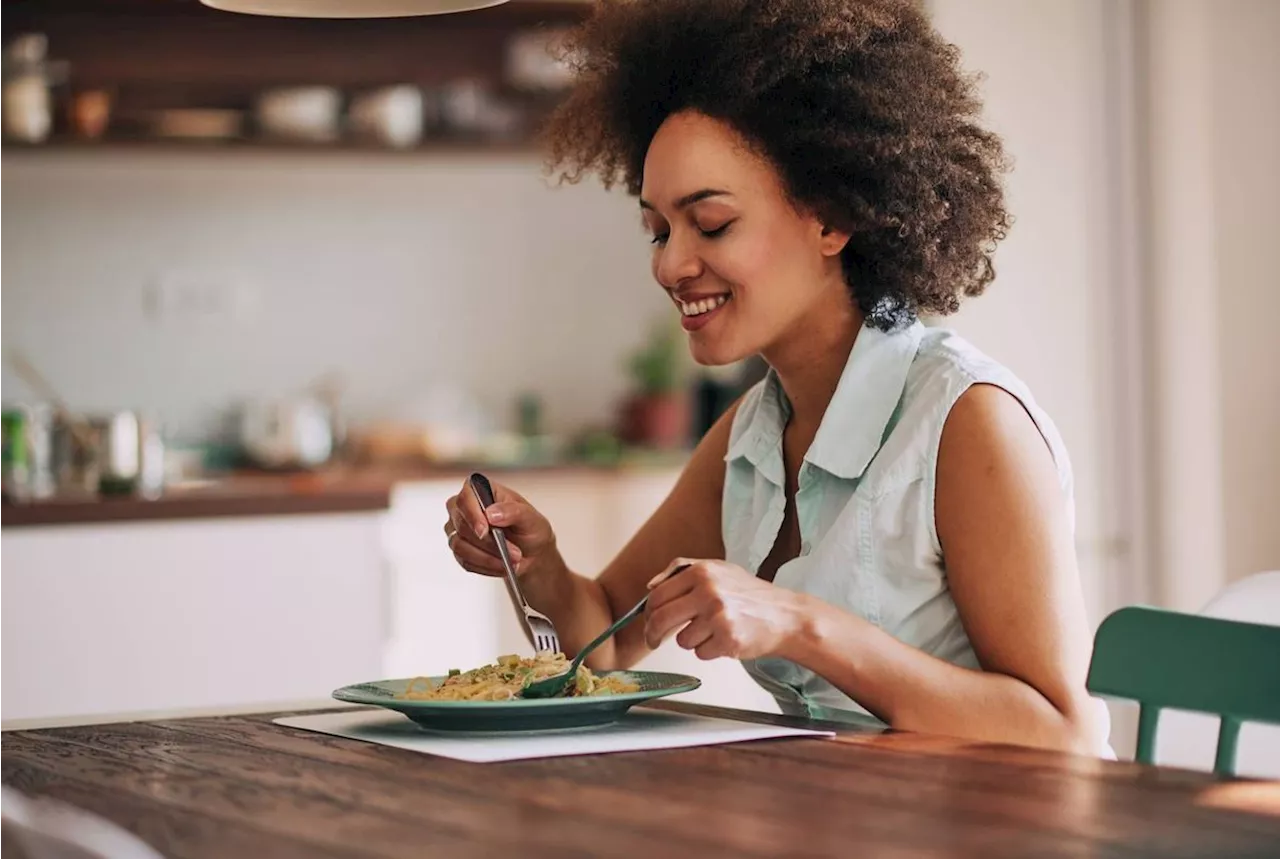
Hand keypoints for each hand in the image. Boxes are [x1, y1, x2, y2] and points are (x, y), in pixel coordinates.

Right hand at [443, 478, 560, 579]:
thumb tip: (492, 513)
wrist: (531, 553)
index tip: (484, 530)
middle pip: (461, 523)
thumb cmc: (530, 529)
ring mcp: (459, 528)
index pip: (465, 496)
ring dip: (488, 557)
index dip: (472, 514)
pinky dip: (485, 566)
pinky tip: (501, 566)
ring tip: (511, 561)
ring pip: (460, 545)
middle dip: (488, 542)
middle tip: (513, 551)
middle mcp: (466, 507)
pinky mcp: (460, 549)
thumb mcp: (531, 518)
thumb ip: (513, 511)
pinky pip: (464, 561)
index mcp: (483, 490)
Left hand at [643, 558, 803, 660]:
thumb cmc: (751, 595)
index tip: (648, 622)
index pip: (657, 596)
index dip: (648, 613)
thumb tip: (650, 585)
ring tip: (714, 631)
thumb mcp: (719, 569)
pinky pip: (700, 653)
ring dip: (692, 641)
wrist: (785, 616)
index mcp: (702, 572)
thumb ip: (682, 570)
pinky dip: (709, 651)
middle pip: (661, 619)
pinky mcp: (727, 640)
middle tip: (654, 641)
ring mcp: (718, 617)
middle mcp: (708, 592)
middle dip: (653, 635)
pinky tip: (725, 639)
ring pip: (682, 640)